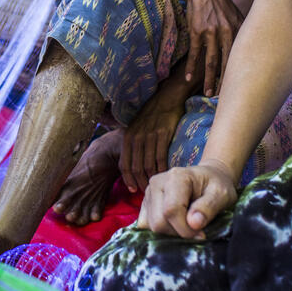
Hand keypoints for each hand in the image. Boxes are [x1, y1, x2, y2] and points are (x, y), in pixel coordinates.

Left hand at [120, 77, 187, 192]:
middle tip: (146, 192)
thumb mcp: (137, 128)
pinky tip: (165, 176)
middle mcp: (136, 137)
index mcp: (127, 136)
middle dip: (140, 183)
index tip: (133, 190)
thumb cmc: (152, 115)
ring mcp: (149, 136)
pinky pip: (161, 158)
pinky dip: (162, 170)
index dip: (128, 179)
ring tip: (156, 187)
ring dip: (152, 179)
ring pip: (148, 165)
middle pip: (136, 168)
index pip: (124, 164)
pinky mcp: (162, 134)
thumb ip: (134, 144)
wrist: (167, 98)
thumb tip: (133, 165)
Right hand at [137, 160, 237, 238]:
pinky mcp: (145, 205)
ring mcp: (148, 194)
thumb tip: (193, 223)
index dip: (186, 229)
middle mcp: (157, 183)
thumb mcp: (222, 194)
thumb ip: (209, 207)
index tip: (202, 234)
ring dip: (171, 233)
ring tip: (186, 224)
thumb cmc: (217, 186)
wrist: (209, 179)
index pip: (171, 210)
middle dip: (178, 233)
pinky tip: (175, 225)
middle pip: (158, 222)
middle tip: (195, 230)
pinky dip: (161, 232)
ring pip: (150, 227)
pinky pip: (146, 226)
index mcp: (176, 177)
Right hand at [175, 0, 242, 97]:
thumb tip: (250, 44)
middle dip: (226, 82)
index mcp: (239, 29)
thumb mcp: (234, 13)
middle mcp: (227, 32)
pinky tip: (189, 78)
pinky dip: (192, 67)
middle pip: (228, 63)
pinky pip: (195, 53)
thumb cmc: (218, 2)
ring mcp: (211, 32)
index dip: (239, 74)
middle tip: (224, 98)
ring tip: (208, 93)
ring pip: (211, 61)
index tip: (238, 88)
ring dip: (209, 80)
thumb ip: (241, 30)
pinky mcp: (197, 31)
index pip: (241, 56)